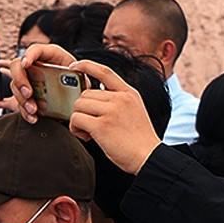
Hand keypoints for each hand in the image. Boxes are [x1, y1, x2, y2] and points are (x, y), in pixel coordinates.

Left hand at [65, 57, 160, 173]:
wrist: (148, 156)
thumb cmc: (139, 140)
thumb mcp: (134, 110)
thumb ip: (117, 101)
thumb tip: (93, 100)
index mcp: (128, 93)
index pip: (104, 71)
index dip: (86, 65)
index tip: (74, 66)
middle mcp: (120, 98)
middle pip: (85, 94)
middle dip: (82, 109)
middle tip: (89, 125)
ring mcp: (111, 111)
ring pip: (78, 105)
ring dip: (78, 120)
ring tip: (89, 132)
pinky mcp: (101, 126)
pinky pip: (76, 119)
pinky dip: (76, 129)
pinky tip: (87, 137)